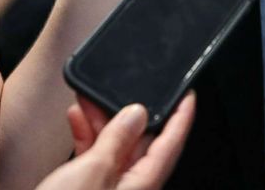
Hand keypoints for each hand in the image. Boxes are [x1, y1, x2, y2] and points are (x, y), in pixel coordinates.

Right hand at [35, 93, 194, 189]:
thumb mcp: (92, 170)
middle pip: (142, 142)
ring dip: (103, 121)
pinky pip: (96, 158)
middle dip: (129, 112)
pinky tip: (77, 120)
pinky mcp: (90, 189)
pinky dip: (87, 138)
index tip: (187, 93)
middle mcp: (130, 187)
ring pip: (116, 147)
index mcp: (143, 184)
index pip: (172, 143)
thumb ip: (116, 139)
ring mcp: (110, 188)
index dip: (182, 116)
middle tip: (120, 86)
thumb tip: (137, 114)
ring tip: (89, 99)